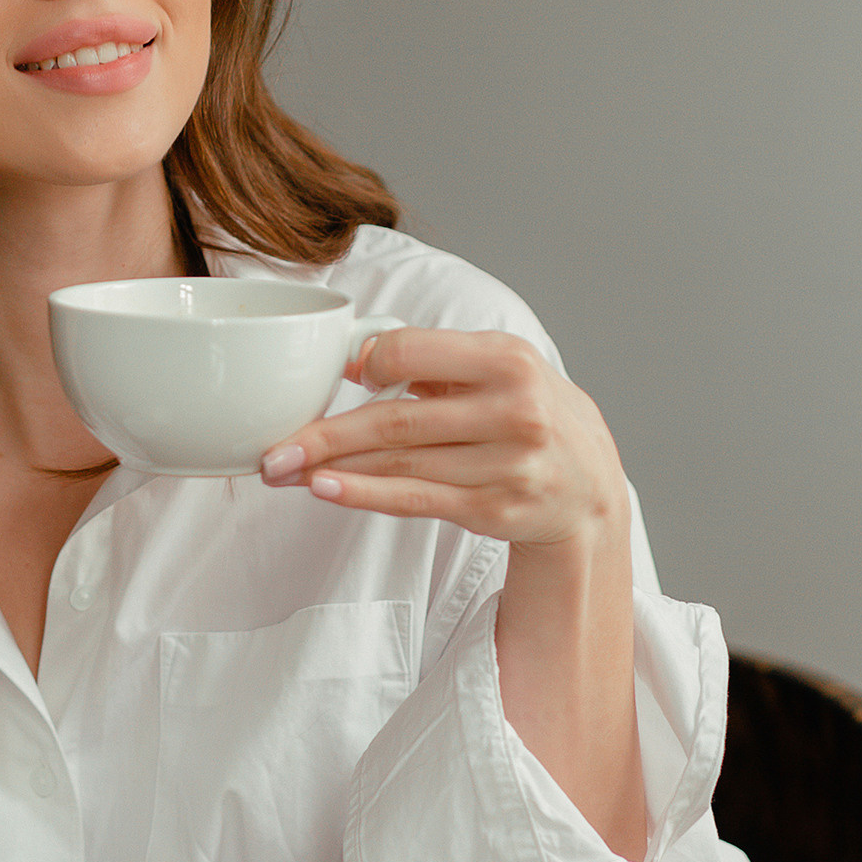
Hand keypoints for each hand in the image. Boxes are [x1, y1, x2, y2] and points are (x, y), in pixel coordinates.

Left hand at [258, 326, 628, 553]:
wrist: (589, 483)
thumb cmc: (526, 413)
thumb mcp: (498, 368)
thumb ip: (434, 358)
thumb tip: (353, 356)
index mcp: (507, 360)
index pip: (413, 352)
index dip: (366, 363)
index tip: (332, 376)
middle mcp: (513, 411)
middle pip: (396, 419)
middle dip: (324, 434)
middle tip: (272, 447)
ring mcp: (506, 465)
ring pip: (399, 464)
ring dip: (332, 467)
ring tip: (283, 470)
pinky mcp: (494, 509)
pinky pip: (415, 500)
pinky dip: (364, 494)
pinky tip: (325, 488)